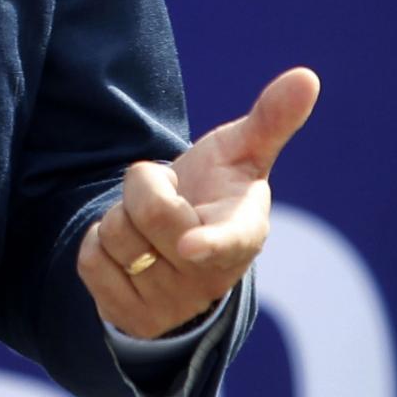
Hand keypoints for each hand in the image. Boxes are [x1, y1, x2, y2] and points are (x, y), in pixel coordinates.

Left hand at [79, 67, 321, 338]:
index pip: (228, 241)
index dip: (208, 242)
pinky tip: (126, 253)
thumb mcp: (240, 154)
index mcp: (245, 234)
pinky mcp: (133, 319)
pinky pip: (89, 263)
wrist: (177, 249)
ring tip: (148, 228)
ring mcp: (174, 305)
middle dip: (142, 189)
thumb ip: (270, 120)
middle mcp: (213, 276)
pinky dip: (97, 248)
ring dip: (119, 221)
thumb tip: (307, 76)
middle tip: (165, 196)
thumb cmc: (214, 191)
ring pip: (115, 238)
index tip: (189, 245)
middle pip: (149, 214)